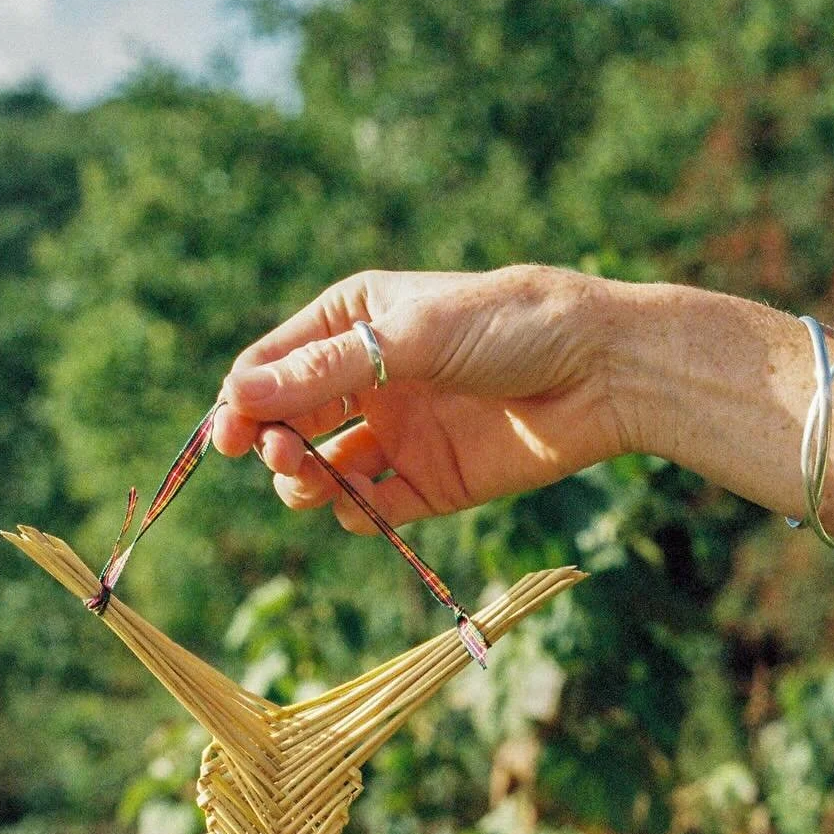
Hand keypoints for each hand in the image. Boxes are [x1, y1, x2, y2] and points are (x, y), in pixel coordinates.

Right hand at [212, 266, 631, 532]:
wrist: (603, 373)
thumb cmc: (513, 327)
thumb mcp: (412, 336)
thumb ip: (325, 371)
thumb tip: (236, 398)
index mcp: (353, 320)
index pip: (270, 366)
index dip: (242, 403)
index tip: (230, 438)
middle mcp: (367, 378)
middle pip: (285, 420)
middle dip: (271, 443)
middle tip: (282, 457)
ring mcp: (395, 433)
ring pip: (319, 471)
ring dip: (303, 482)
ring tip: (315, 480)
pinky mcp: (426, 485)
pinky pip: (368, 509)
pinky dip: (356, 512)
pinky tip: (365, 503)